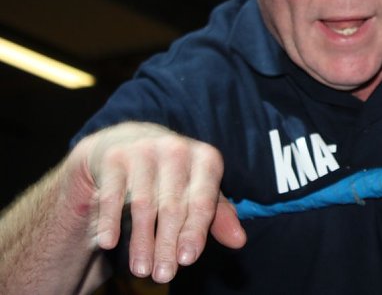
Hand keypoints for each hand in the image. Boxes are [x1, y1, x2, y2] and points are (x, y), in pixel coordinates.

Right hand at [68, 122, 245, 282]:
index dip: (195, 232)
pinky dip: (110, 220)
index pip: (203, 201)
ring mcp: (144, 151)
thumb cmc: (174, 173)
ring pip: (143, 204)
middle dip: (167, 244)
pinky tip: (108, 243)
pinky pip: (112, 195)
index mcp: (205, 158)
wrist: (130, 140)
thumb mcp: (200, 187)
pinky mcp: (115, 157)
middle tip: (163, 275)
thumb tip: (239, 241)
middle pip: (173, 206)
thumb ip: (218, 214)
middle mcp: (177, 150)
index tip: (187, 260)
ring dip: (141, 240)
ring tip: (141, 269)